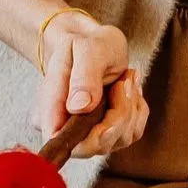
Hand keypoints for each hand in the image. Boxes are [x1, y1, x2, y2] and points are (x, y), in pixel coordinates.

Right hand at [34, 11, 149, 157]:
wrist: (96, 44)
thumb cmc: (86, 43)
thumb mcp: (85, 49)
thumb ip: (83, 76)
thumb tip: (79, 107)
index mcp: (50, 109)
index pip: (62, 140)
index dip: (91, 135)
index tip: (111, 108)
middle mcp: (67, 127)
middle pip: (98, 144)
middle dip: (120, 114)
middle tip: (123, 82)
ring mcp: (89, 133)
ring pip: (120, 138)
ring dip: (131, 106)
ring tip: (125, 78)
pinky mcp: (110, 133)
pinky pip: (132, 132)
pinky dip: (137, 109)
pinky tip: (129, 88)